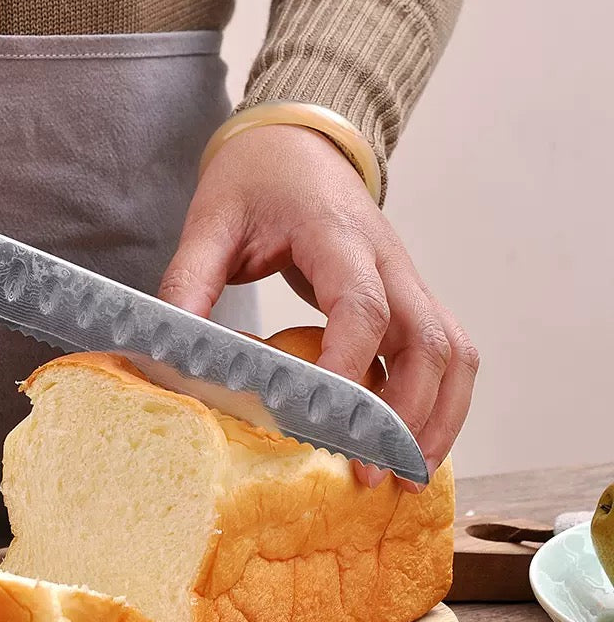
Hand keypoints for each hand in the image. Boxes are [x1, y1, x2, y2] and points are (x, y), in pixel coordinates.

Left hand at [159, 124, 478, 489]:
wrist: (298, 144)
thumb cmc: (255, 179)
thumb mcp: (210, 223)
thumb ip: (188, 284)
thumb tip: (166, 359)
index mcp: (337, 235)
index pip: (364, 305)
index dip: (349, 366)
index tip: (322, 422)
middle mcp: (388, 259)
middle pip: (430, 341)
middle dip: (408, 415)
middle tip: (374, 476)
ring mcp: (406, 278)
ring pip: (454, 352)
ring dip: (438, 416)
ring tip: (407, 477)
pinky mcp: (408, 296)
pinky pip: (445, 352)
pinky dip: (438, 401)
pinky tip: (410, 442)